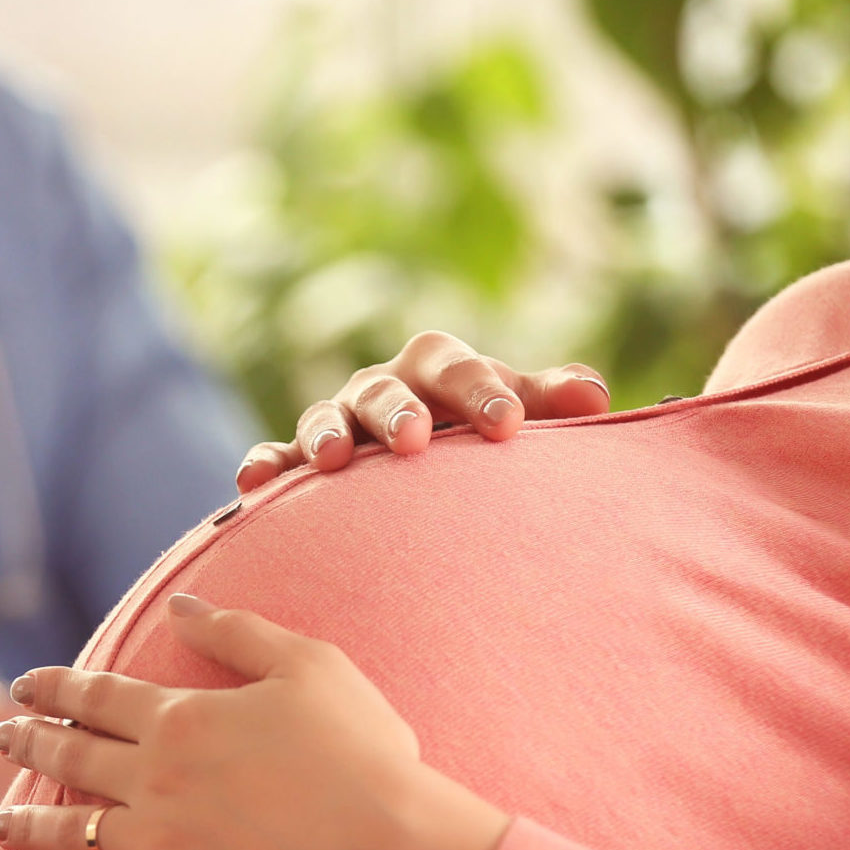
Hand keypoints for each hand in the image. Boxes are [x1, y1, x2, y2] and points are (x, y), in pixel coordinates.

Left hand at [0, 595, 510, 849]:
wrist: (389, 849)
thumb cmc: (361, 753)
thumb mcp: (307, 667)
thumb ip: (235, 633)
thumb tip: (178, 605)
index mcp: (181, 716)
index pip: (95, 696)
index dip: (53, 688)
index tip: (23, 686)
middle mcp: (154, 775)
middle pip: (69, 756)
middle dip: (27, 743)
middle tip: (1, 738)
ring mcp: (156, 839)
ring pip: (68, 827)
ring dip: (26, 821)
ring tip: (1, 821)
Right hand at [234, 331, 611, 493]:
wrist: (432, 461)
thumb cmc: (481, 432)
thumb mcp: (516, 415)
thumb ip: (551, 403)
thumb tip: (596, 397)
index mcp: (438, 367)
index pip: (460, 372)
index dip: (482, 396)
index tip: (507, 429)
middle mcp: (382, 386)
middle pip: (386, 389)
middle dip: (398, 411)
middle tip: (416, 440)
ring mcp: (339, 420)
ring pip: (325, 417)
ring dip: (327, 434)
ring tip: (335, 460)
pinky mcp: (301, 460)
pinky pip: (278, 457)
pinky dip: (266, 465)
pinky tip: (253, 481)